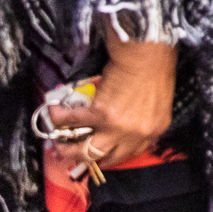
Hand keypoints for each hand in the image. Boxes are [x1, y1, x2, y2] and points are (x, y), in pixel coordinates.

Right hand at [72, 23, 175, 169]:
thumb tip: (129, 117)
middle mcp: (137, 133)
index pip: (134, 151)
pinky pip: (73, 121)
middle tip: (78, 153)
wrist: (147, 52)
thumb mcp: (159, 99)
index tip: (106, 152)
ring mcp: (117, 127)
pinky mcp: (100, 114)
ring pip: (87, 151)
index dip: (116, 153)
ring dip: (70, 151)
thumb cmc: (156, 67)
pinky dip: (60, 117)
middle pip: (109, 157)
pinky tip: (53, 111)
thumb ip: (146, 114)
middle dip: (91, 159)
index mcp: (155, 128)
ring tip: (60, 145)